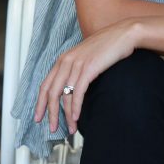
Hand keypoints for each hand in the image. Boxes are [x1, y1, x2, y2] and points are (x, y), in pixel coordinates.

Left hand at [34, 20, 138, 134]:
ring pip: (65, 95)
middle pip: (51, 93)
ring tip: (71, 128)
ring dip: (67, 115)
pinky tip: (76, 117)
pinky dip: (76, 107)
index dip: (40, 103)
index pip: (45, 85)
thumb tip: (73, 88)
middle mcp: (66, 62)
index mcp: (63, 59)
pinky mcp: (88, 68)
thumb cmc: (108, 46)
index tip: (39, 117)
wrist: (123, 34)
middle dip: (50, 113)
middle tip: (51, 128)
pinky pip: (78, 92)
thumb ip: (76, 69)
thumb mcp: (86, 57)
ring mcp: (77, 65)